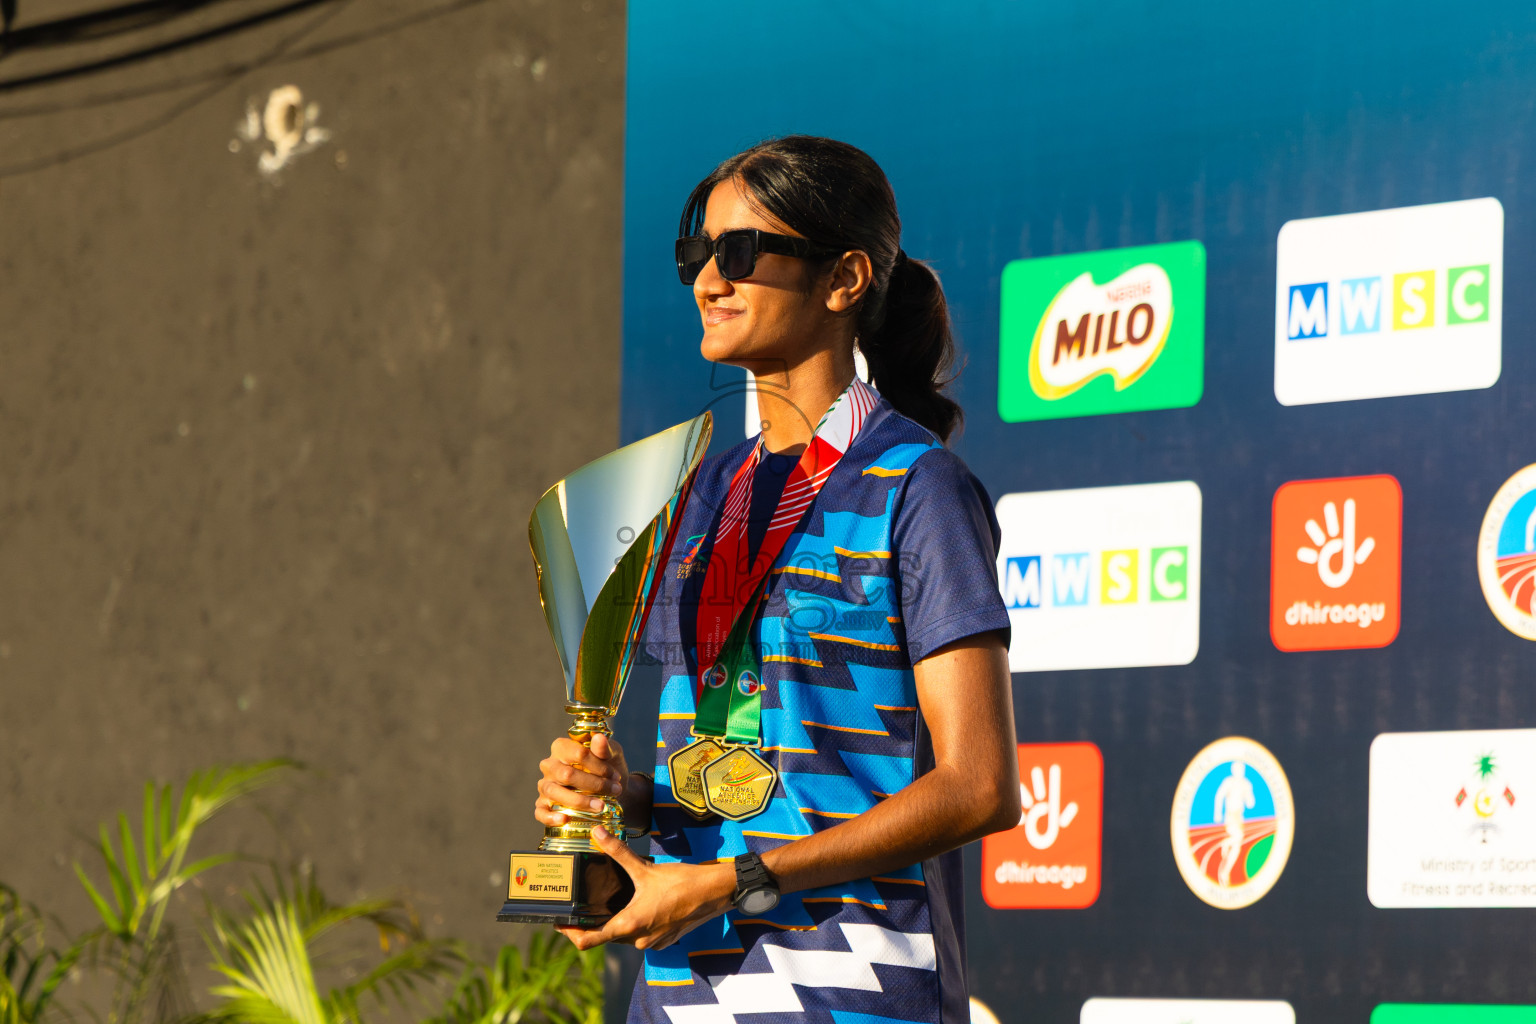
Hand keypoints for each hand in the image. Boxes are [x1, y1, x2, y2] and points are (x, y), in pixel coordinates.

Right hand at [535, 733, 627, 827]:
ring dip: (579, 801)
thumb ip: (605, 748)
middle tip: (615, 791)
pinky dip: (550, 817)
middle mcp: (549, 765)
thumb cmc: (608, 768)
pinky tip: (564, 819)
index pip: (578, 754)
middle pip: (567, 775)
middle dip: (594, 785)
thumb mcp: (612, 755)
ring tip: (601, 807)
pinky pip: (540, 812)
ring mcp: (544, 785)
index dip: (599, 766)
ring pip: (554, 793)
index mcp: (562, 747)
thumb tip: (599, 738)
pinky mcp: (543, 804)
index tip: (616, 776)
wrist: (610, 791)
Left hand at [556, 826, 735, 950]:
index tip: (561, 922)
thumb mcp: (645, 867)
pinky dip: (636, 923)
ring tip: (612, 901)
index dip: (570, 933)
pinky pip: (642, 936)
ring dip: (617, 922)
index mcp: (630, 925)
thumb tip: (598, 834)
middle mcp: (639, 940)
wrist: (715, 893)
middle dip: (595, 922)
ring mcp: (653, 943)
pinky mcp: (665, 941)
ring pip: (625, 936)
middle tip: (584, 905)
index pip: (589, 940)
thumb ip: (618, 852)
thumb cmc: (682, 881)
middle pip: (606, 937)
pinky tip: (640, 904)